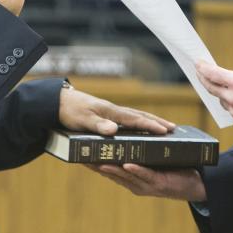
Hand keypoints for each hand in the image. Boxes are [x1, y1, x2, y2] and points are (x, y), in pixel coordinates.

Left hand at [58, 85, 175, 135]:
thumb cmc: (70, 111)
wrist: (59, 101)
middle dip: (157, 122)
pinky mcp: (108, 115)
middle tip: (173, 128)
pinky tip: (142, 128)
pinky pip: (129, 119)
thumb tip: (114, 130)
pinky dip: (140, 122)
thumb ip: (97, 125)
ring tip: (164, 128)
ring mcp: (112, 113)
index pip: (135, 119)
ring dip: (151, 121)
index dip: (150, 125)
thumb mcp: (82, 120)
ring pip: (136, 116)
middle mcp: (114, 111)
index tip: (165, 130)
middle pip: (141, 115)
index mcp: (111, 112)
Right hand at [89, 164, 205, 201]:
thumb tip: (126, 139)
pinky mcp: (159, 183)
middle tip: (82, 157)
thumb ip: (139, 153)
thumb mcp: (153, 162)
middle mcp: (136, 183)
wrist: (195, 186)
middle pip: (113, 174)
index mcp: (132, 178)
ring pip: (126, 175)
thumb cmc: (173, 172)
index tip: (79, 156)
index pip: (109, 170)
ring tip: (99, 161)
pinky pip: (146, 175)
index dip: (94, 164)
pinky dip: (136, 169)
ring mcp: (146, 184)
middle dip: (97, 166)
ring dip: (113, 168)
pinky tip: (128, 163)